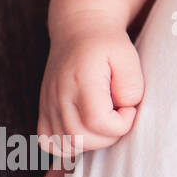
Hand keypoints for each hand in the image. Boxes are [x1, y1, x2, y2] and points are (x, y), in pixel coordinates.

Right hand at [38, 13, 144, 154]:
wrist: (79, 32)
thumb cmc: (107, 44)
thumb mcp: (127, 55)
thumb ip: (131, 84)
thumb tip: (126, 108)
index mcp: (82, 82)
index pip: (98, 122)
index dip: (122, 123)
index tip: (129, 107)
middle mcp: (60, 96)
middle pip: (82, 138)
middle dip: (110, 135)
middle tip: (119, 113)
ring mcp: (49, 106)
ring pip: (67, 145)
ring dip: (94, 141)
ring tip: (105, 119)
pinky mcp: (44, 111)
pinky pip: (50, 143)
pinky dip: (69, 144)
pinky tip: (86, 129)